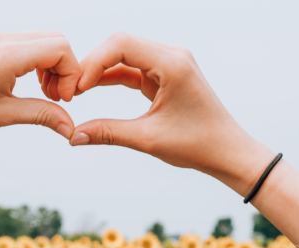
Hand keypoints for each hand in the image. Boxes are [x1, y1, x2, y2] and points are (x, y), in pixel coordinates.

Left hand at [0, 32, 81, 141]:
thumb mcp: (3, 115)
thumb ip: (42, 115)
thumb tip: (70, 127)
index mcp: (7, 55)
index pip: (60, 49)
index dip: (71, 74)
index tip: (62, 100)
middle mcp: (2, 40)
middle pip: (56, 41)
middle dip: (64, 69)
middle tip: (56, 99)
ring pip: (43, 41)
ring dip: (52, 67)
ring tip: (44, 95)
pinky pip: (27, 45)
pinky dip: (37, 63)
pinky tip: (30, 87)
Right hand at [70, 33, 274, 193]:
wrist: (228, 151)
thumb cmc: (198, 145)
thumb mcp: (148, 140)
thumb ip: (108, 133)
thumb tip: (73, 137)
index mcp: (172, 64)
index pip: (122, 44)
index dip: (93, 62)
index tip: (76, 88)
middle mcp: (172, 56)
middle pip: (120, 44)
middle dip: (92, 64)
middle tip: (70, 90)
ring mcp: (169, 63)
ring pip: (124, 55)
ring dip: (100, 71)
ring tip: (75, 91)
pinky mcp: (166, 74)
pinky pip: (132, 69)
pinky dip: (111, 78)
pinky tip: (90, 90)